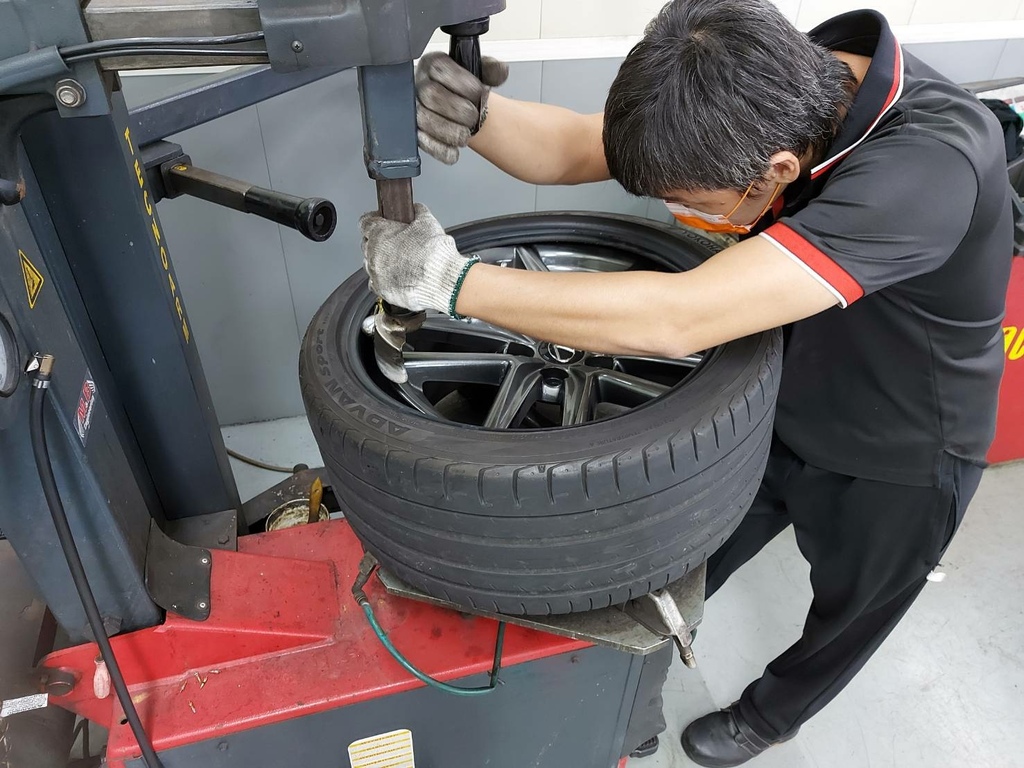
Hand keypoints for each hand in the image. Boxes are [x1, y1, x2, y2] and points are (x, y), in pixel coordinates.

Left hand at [360, 203, 478, 314]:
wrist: (441, 279)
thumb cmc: (434, 252)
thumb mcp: (428, 222)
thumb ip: (418, 212)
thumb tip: (416, 209)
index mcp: (380, 233)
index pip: (365, 222)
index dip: (374, 219)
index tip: (380, 220)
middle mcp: (373, 254)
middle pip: (366, 243)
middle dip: (377, 241)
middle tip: (393, 242)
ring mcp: (376, 274)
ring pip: (370, 264)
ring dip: (380, 261)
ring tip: (397, 261)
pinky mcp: (382, 290)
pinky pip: (375, 283)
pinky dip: (383, 279)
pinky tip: (396, 277)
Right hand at [416, 52, 508, 164]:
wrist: (460, 107)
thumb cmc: (465, 88)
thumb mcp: (479, 73)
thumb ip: (491, 70)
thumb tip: (501, 72)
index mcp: (433, 64)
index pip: (440, 67)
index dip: (461, 82)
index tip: (478, 93)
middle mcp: (420, 84)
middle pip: (431, 94)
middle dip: (457, 109)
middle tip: (474, 116)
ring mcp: (413, 108)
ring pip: (424, 119)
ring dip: (449, 131)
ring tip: (465, 134)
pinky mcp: (414, 130)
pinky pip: (422, 141)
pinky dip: (440, 149)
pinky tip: (454, 152)